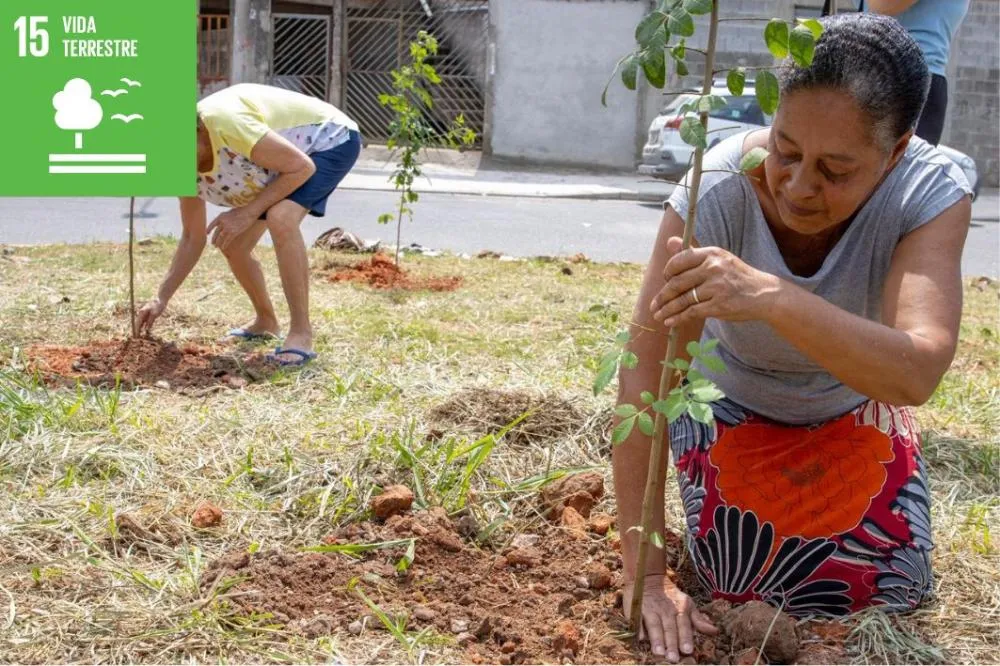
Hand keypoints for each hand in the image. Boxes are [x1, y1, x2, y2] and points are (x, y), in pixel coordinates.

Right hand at [136, 298, 164, 334]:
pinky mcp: (148, 315)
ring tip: (140, 335)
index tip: (136, 335)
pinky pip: (145, 321)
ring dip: (140, 328)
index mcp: (142, 313)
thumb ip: (150, 321)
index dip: (136, 329)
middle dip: (137, 330)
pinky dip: (145, 326)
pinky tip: (145, 330)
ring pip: (141, 323)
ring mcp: (144, 314)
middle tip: (137, 337)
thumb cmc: (157, 306)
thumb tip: (146, 328)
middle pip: (138, 323)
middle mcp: (141, 313)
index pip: (138, 323)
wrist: (161, 300)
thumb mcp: (154, 314)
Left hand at [207, 208, 254, 251]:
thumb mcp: (229, 212)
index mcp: (220, 216)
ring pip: (220, 238)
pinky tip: (223, 247)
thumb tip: (222, 222)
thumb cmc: (241, 210)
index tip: (207, 233)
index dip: (209, 229)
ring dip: (218, 243)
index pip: (212, 224)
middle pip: (216, 233)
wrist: (248, 212)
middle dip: (213, 239)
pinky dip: (224, 245)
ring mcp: (227, 228)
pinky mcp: (234, 232)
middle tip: (212, 243)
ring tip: (216, 246)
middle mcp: (222, 222)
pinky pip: (227, 240)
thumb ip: (224, 217)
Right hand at [623, 574, 716, 661]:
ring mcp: (650, 609)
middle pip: (669, 628)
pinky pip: (637, 619)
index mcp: (679, 609)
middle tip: (673, 658)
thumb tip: (714, 631)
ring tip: (658, 652)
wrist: (649, 578)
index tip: (688, 650)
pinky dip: (638, 628)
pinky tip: (640, 638)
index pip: (683, 624)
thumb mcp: (687, 604)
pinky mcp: (636, 610)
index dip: (685, 637)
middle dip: (671, 643)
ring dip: (656, 639)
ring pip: (654, 625)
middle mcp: (665, 610)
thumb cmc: (671, 597)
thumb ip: (698, 619)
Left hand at [650, 237, 781, 327]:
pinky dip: (678, 318)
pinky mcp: (719, 306)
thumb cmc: (736, 276)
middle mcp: (713, 268)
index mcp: (711, 254)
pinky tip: (670, 321)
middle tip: (653, 305)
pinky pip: (691, 312)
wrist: (763, 293)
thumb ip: (692, 253)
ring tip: (658, 315)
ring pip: (682, 300)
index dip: (667, 272)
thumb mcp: (717, 259)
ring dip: (667, 309)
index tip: (664, 280)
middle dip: (662, 296)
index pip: (679, 261)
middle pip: (677, 282)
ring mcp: (716, 287)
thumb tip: (669, 241)